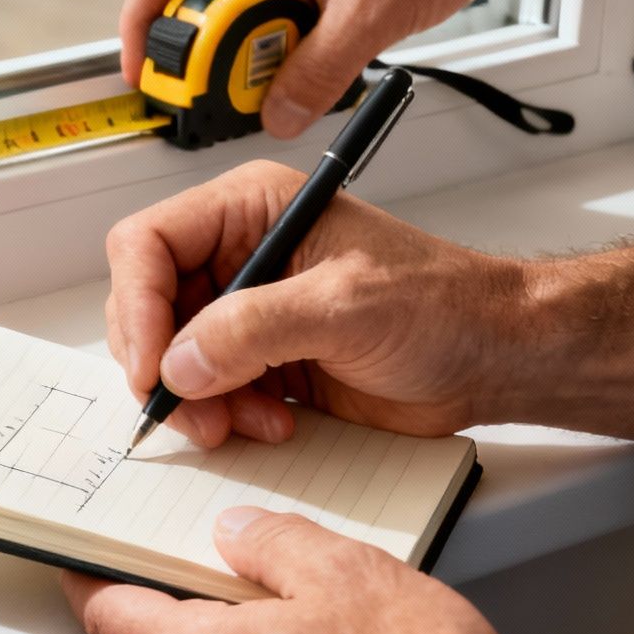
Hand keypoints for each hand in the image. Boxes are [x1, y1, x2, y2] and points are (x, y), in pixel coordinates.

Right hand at [105, 160, 524, 446]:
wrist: (495, 357)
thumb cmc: (446, 305)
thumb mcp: (346, 306)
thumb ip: (254, 329)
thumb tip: (180, 361)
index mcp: (251, 209)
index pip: (148, 245)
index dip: (138, 306)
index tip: (154, 366)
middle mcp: (239, 254)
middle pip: (149, 306)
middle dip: (164, 365)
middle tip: (192, 411)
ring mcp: (247, 310)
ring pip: (172, 357)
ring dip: (197, 401)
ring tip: (242, 423)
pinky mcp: (262, 359)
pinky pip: (207, 391)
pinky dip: (225, 417)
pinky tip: (272, 423)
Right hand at [119, 0, 515, 136]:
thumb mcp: (369, 21)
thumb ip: (315, 76)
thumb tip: (278, 114)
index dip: (141, 20)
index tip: (146, 67)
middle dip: (203, 38)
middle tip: (224, 78)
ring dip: (244, 31)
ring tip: (278, 60)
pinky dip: (272, 18)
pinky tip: (305, 39)